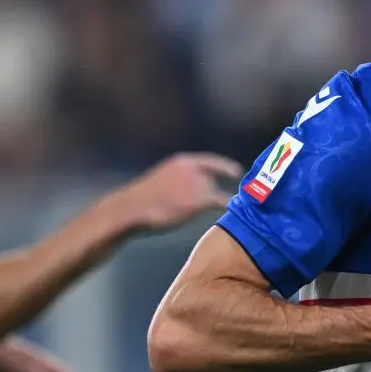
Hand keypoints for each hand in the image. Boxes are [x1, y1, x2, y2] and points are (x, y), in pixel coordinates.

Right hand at [117, 153, 243, 229]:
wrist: (133, 209)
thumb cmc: (144, 200)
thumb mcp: (163, 179)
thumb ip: (181, 179)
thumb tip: (196, 188)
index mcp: (182, 162)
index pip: (210, 161)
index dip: (225, 167)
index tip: (238, 172)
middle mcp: (193, 170)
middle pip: (211, 181)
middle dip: (206, 193)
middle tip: (185, 206)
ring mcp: (197, 184)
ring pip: (213, 193)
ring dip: (205, 203)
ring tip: (179, 210)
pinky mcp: (199, 200)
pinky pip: (221, 201)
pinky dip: (226, 204)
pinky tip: (229, 208)